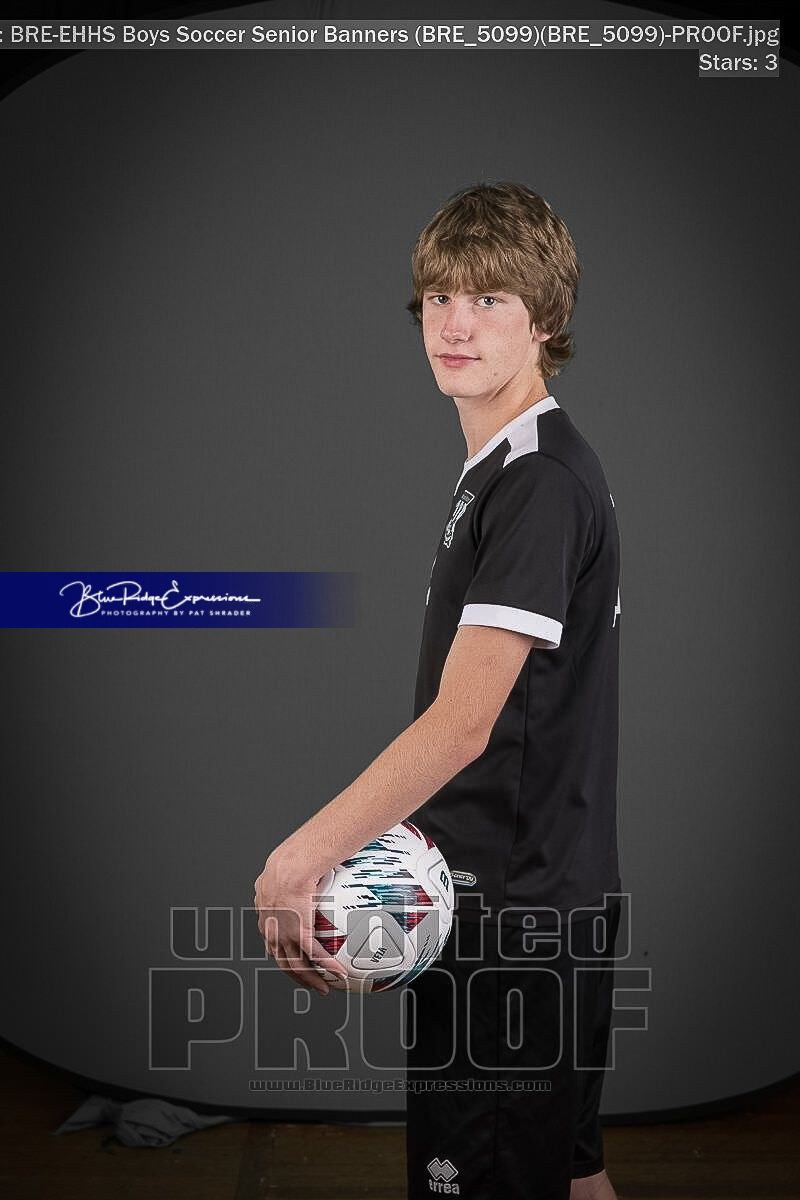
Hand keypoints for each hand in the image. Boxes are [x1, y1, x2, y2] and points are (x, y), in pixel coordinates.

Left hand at [253, 851, 346, 994]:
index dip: (282, 951)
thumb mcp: (288, 869)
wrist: (292, 863)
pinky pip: (315, 955)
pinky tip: (340, 973)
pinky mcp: (298, 933)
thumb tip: (310, 869)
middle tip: (309, 982)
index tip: (294, 958)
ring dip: (310, 978)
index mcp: (265, 912)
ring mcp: (283, 932)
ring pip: (296, 964)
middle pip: (281, 958)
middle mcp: (270, 927)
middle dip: (296, 973)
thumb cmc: (293, 857)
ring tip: (323, 988)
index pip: (271, 938)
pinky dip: (327, 966)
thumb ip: (294, 877)